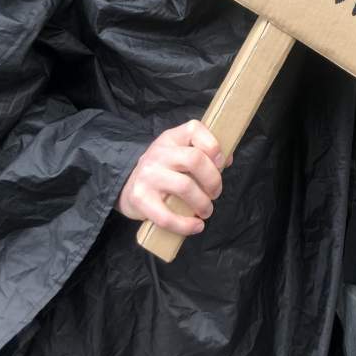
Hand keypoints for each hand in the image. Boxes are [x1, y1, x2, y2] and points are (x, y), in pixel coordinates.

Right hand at [116, 120, 227, 235]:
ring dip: (203, 203)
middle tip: (216, 193)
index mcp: (171, 138)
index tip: (221, 163)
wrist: (128, 188)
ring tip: (206, 211)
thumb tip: (227, 159)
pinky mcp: (140, 198)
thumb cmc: (164, 171)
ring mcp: (148, 175)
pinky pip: (166, 216)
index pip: (194, 129)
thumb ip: (202, 153)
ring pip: (185, 186)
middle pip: (194, 159)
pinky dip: (186, 225)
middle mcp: (158, 153)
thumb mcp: (179, 153)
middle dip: (213, 180)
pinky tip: (196, 227)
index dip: (213, 145)